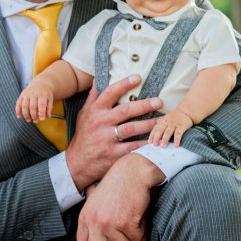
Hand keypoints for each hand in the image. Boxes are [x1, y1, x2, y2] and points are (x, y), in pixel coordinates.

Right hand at [16, 82, 55, 122]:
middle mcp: (34, 93)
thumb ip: (49, 108)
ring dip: (26, 114)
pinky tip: (19, 116)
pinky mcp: (21, 95)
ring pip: (24, 106)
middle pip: (32, 106)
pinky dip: (18, 111)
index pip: (41, 104)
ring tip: (29, 120)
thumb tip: (47, 117)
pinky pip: (18, 104)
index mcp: (42, 94)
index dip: (41, 113)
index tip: (42, 119)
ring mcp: (27, 94)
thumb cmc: (46, 93)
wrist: (40, 83)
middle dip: (33, 115)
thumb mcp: (50, 99)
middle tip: (35, 121)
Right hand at [65, 75, 163, 190]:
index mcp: (95, 111)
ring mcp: (106, 139)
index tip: (138, 77)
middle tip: (159, 101)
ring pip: (131, 129)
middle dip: (143, 105)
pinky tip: (156, 140)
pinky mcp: (112, 153)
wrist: (76, 162)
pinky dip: (144, 143)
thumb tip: (97, 80)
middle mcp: (100, 123)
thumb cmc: (84, 136)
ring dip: (148, 124)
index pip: (109, 93)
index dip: (123, 84)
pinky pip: (132, 147)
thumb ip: (93, 98)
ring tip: (163, 120)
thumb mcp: (84, 115)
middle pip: (124, 111)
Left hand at [76, 154, 162, 240]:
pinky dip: (140, 231)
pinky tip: (138, 216)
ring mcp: (108, 222)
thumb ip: (93, 223)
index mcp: (84, 218)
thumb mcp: (96, 205)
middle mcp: (93, 221)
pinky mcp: (124, 222)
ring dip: (131, 238)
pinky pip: (135, 237)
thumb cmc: (117, 188)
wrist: (131, 172)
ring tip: (133, 222)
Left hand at [149, 109, 192, 147]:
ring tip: (163, 146)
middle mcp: (167, 122)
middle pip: (160, 130)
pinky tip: (176, 145)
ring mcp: (174, 124)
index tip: (149, 142)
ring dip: (165, 139)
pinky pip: (179, 133)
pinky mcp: (182, 126)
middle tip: (155, 145)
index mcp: (163, 121)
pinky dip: (177, 140)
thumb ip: (160, 125)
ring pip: (168, 132)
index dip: (152, 135)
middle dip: (156, 138)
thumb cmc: (175, 117)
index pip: (155, 129)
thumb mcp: (166, 119)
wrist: (187, 111)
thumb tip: (153, 134)